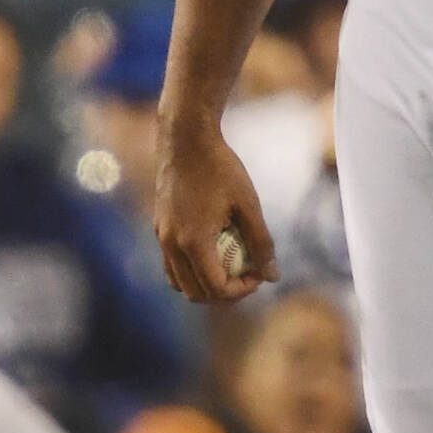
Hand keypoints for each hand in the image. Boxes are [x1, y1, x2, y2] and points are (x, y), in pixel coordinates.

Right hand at [154, 122, 276, 304]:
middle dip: (225, 293)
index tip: (259, 275)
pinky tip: (213, 254)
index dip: (242, 290)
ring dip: (206, 285)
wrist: (185, 138)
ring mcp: (161, 237)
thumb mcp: (248, 204)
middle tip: (248, 277)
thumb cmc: (221, 167)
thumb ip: (261, 242)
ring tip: (230, 269)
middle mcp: (172, 245)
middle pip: (197, 293)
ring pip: (180, 284)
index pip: (217, 288)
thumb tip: (273, 276)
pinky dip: (191, 272)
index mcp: (194, 241)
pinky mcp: (158, 228)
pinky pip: (172, 266)